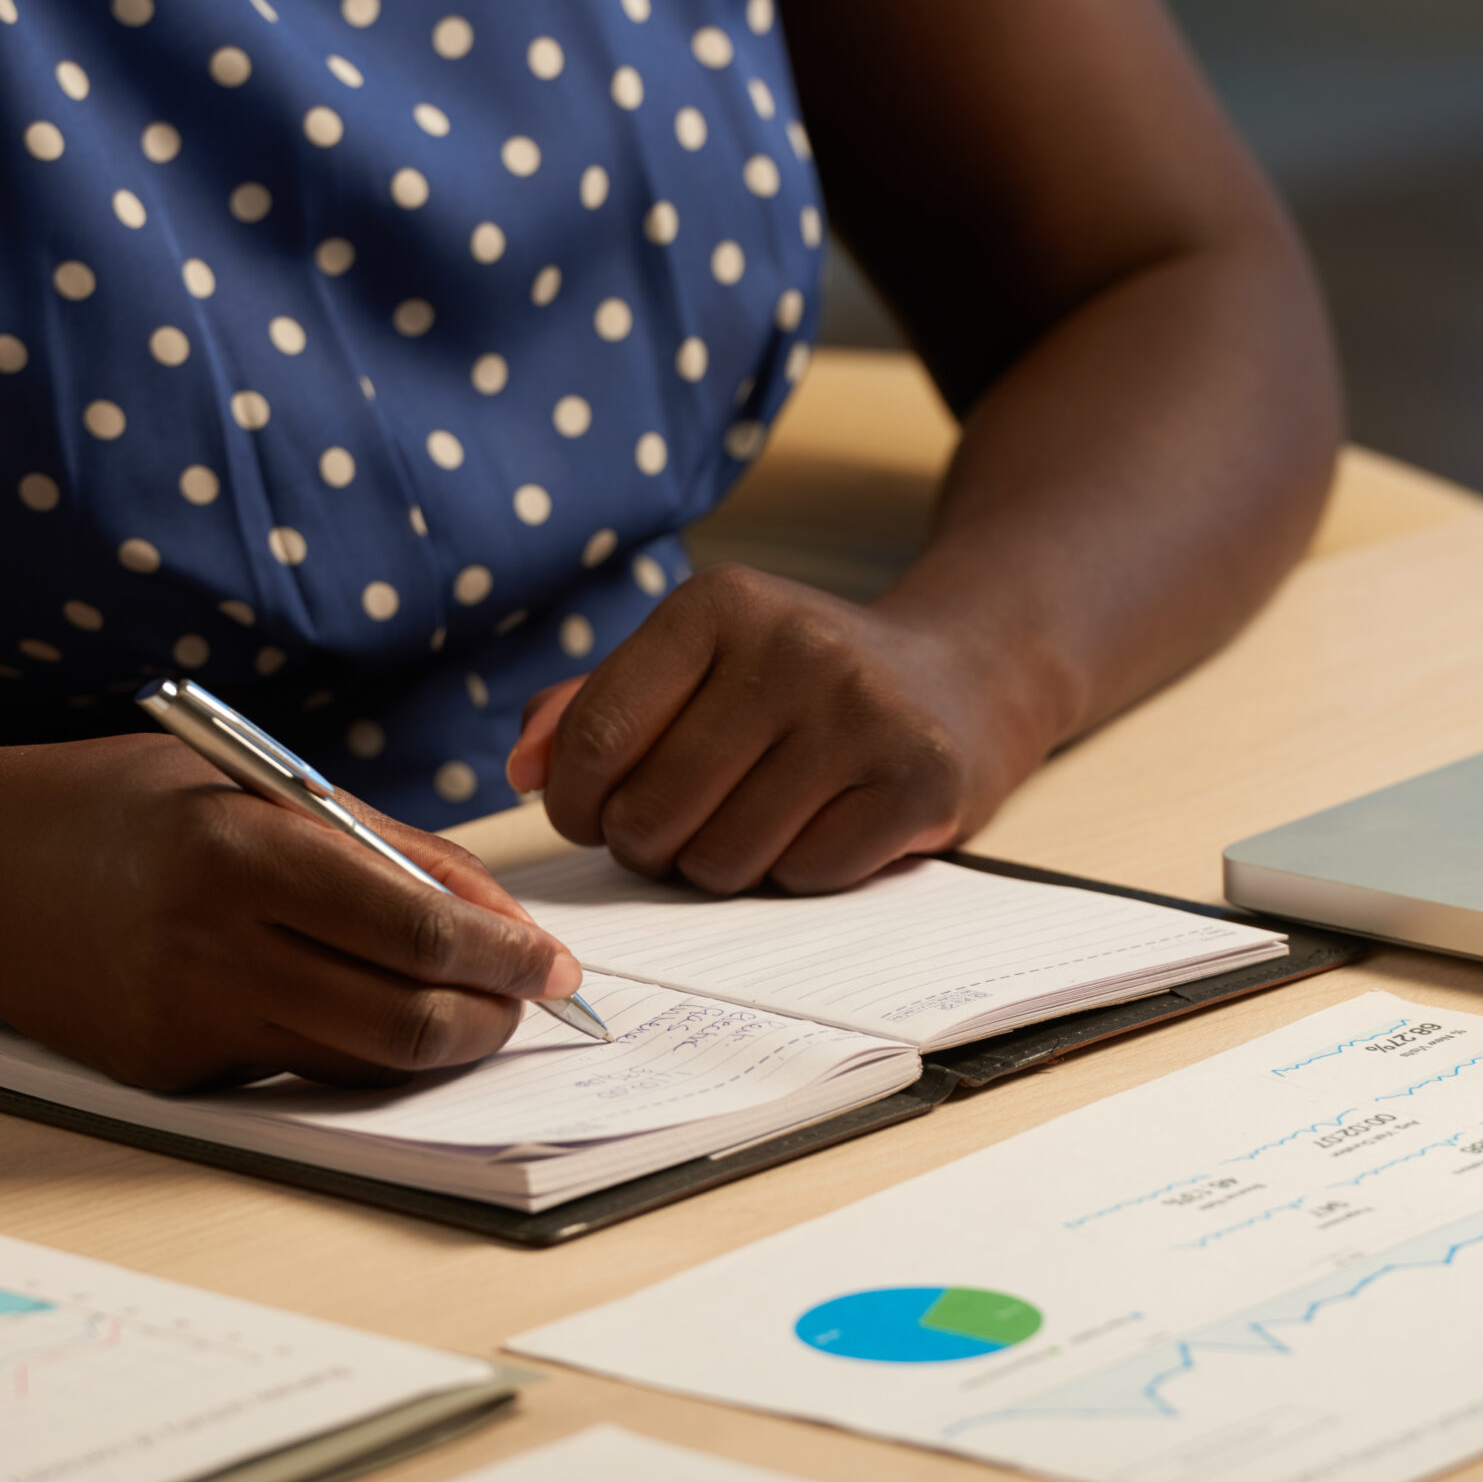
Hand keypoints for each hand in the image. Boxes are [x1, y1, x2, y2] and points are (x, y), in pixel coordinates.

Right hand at [0, 734, 581, 1091]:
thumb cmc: (120, 806)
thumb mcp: (250, 786)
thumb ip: (377, 843)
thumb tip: (495, 911)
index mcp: (244, 853)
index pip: (417, 927)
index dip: (507, 955)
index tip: (558, 964)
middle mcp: (217, 946)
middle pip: (404, 1017)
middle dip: (492, 1016)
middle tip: (531, 998)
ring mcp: (190, 1021)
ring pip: (363, 1062)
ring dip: (438, 1043)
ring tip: (470, 1008)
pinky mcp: (169, 1074)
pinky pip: (296, 1070)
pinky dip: (353, 1046)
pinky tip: (364, 1008)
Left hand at [504, 565, 1050, 894]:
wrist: (959, 679)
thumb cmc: (793, 686)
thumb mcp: (693, 664)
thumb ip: (591, 707)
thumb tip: (524, 767)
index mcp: (719, 603)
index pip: (598, 738)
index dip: (577, 804)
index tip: (594, 817)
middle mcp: (794, 645)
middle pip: (655, 814)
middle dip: (651, 845)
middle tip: (682, 828)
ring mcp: (864, 712)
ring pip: (724, 859)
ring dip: (723, 866)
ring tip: (754, 822)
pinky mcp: (918, 779)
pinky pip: (805, 877)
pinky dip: (798, 874)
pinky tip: (821, 827)